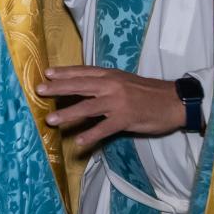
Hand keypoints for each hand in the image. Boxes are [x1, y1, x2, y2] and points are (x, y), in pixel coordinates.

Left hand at [36, 65, 185, 148]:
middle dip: (58, 88)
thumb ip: (105, 83)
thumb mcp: (124, 81)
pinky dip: (91, 134)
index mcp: (111, 75)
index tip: (47, 73)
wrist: (174, 101)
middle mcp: (112, 86)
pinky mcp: (126, 118)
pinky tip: (79, 141)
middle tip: (39, 90)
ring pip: (88, 107)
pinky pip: (105, 128)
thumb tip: (83, 87)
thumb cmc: (148, 92)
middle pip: (80, 86)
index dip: (65, 72)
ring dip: (68, 114)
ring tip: (51, 120)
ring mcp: (118, 102)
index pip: (83, 72)